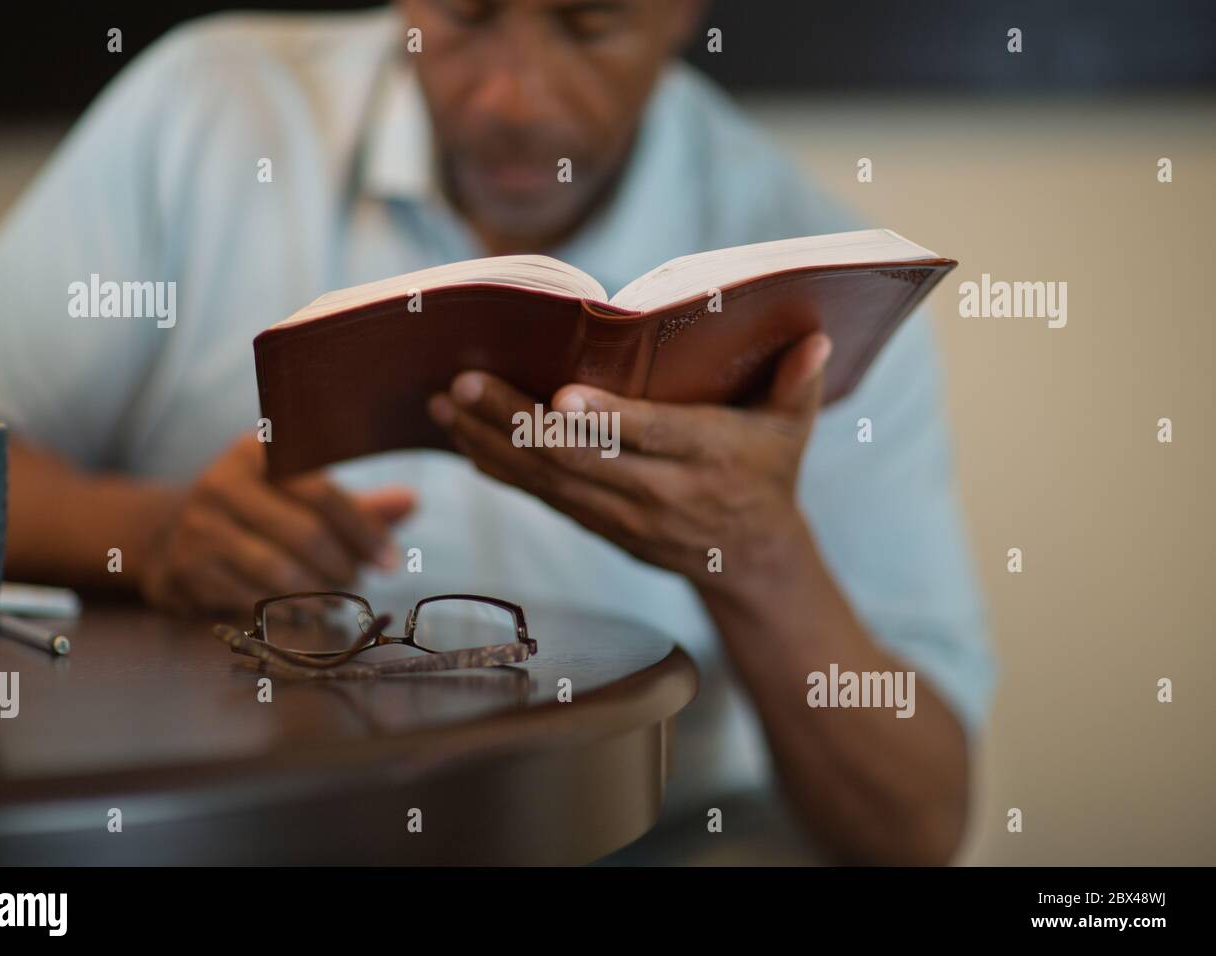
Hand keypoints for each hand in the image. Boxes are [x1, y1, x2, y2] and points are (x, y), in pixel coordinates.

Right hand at [140, 434, 414, 614]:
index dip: (363, 529)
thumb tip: (412, 503)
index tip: (391, 560)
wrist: (168, 535)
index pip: (321, 490)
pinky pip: (249, 597)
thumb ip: (355, 504)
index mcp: (256, 450)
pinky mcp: (185, 568)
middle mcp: (222, 481)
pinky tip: (301, 610)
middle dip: (343, 565)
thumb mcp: (299, 495)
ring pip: (277, 570)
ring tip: (334, 598)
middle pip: (303, 532)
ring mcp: (199, 525)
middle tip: (359, 581)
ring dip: (317, 592)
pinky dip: (283, 610)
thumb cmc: (255, 512)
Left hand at [427, 332, 831, 597]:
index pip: (652, 438)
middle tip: (465, 383)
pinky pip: (543, 498)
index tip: (560, 396)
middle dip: (516, 422)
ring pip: (549, 481)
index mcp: (708, 459)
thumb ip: (799, 386)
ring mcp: (622, 516)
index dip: (606, 419)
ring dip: (491, 443)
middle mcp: (659, 492)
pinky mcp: (598, 526)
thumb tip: (817, 339)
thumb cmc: (768, 475)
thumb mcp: (792, 432)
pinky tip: (462, 441)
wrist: (749, 562)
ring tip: (444, 405)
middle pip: (579, 459)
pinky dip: (500, 470)